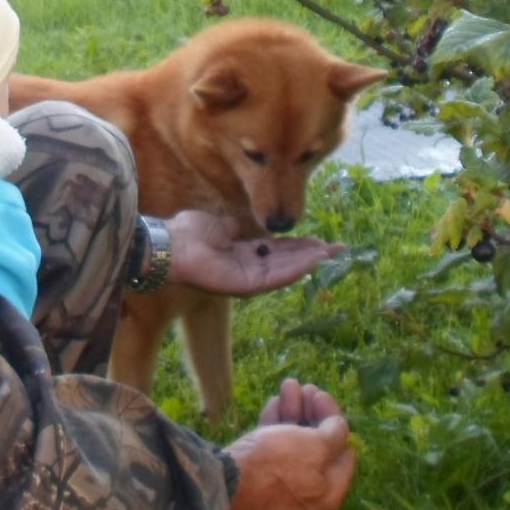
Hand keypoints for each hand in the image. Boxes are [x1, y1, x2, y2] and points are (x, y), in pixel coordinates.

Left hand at [164, 210, 343, 297]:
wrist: (171, 245)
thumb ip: (238, 228)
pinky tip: (313, 259)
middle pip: (287, 262)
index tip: (319, 240)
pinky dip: (296, 268)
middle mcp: (248, 269)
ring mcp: (248, 279)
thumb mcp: (220, 226)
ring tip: (332, 253)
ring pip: (286, 270)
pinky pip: (276, 276)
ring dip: (310, 261)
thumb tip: (249, 223)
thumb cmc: (188, 234)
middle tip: (338, 248)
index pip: (277, 251)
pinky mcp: (246, 285)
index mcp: (242, 254)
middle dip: (312, 254)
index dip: (298, 246)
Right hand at [225, 379, 355, 509]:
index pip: (344, 451)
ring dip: (294, 409)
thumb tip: (339, 427)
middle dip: (312, 411)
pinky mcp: (262, 472)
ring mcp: (284, 481)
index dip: (335, 420)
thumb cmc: (280, 462)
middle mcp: (309, 488)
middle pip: (318, 443)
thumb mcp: (318, 446)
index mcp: (329, 490)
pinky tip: (274, 402)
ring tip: (288, 384)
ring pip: (294, 439)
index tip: (321, 397)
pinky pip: (275, 444)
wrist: (229, 478)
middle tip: (307, 387)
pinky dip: (276, 421)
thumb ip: (336, 434)